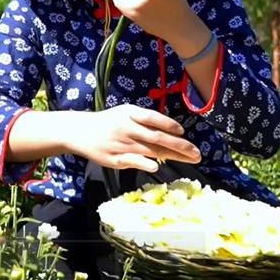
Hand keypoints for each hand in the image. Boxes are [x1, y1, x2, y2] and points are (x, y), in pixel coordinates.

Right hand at [68, 104, 200, 172]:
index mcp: (130, 114)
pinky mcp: (116, 159)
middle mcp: (128, 128)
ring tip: (190, 159)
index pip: (153, 118)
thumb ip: (144, 120)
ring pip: (151, 150)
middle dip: (180, 145)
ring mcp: (122, 144)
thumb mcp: (125, 113)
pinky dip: (147, 163)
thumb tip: (170, 131)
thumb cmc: (108, 122)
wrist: (81, 132)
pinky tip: (158, 167)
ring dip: (172, 155)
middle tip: (197, 153)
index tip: (183, 132)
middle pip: (158, 137)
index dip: (169, 125)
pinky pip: (135, 161)